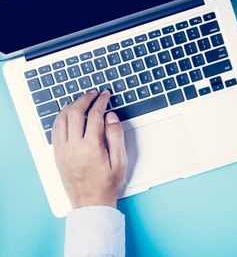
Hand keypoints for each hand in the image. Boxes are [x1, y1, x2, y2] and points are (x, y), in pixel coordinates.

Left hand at [52, 90, 127, 208]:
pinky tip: (67, 114)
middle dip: (85, 99)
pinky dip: (61, 118)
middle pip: (75, 113)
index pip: (95, 115)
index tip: (105, 95)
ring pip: (62, 119)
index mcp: (91, 147)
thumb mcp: (120, 161)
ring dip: (71, 106)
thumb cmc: (107, 184)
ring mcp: (63, 151)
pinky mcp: (57, 155)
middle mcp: (74, 147)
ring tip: (80, 101)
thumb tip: (111, 117)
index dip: (101, 101)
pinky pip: (55, 130)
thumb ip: (116, 136)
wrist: (91, 203)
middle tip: (93, 94)